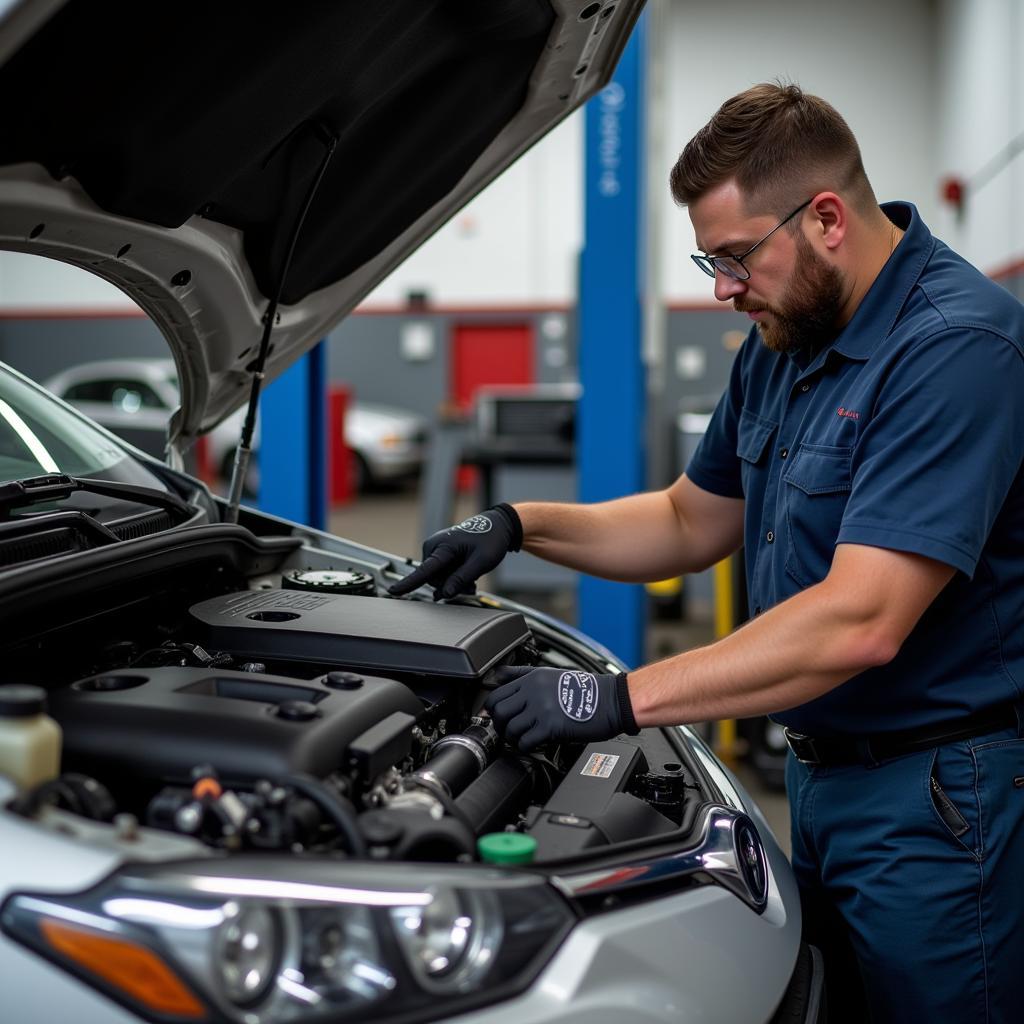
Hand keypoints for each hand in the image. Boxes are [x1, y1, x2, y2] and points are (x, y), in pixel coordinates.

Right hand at [388, 504, 522, 600]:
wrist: (496, 527)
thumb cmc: (490, 540)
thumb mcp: (481, 562)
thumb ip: (461, 578)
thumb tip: (445, 594)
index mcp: (444, 546)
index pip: (424, 570)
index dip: (409, 583)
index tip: (394, 591)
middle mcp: (434, 546)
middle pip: (434, 579)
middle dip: (450, 586)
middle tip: (470, 585)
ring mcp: (435, 549)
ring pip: (437, 578)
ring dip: (453, 582)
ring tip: (471, 580)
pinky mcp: (438, 553)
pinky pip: (440, 573)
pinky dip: (452, 577)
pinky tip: (465, 576)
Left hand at [483, 665, 638, 751]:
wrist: (611, 700)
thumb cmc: (585, 689)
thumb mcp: (551, 673)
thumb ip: (522, 674)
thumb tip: (499, 675)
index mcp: (531, 678)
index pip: (496, 695)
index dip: (491, 710)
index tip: (494, 718)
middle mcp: (533, 692)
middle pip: (498, 712)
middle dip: (499, 725)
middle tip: (507, 731)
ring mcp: (541, 709)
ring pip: (510, 729)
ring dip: (513, 738)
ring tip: (521, 739)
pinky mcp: (551, 727)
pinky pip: (525, 741)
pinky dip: (525, 747)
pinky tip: (533, 745)